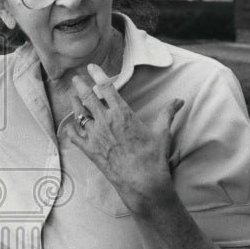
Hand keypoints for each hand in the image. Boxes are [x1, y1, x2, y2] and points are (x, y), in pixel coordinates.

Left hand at [63, 63, 183, 209]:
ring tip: (72, 96)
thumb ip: (168, 113)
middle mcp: (106, 121)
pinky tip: (69, 124)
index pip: (106, 88)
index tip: (91, 66)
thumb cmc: (153, 157)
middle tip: (75, 78)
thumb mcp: (162, 132)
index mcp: (122, 113)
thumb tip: (180, 101)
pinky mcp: (89, 150)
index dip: (97, 74)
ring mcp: (95, 136)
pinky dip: (70, 128)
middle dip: (80, 85)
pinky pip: (74, 135)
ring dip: (74, 103)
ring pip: (79, 114)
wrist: (142, 181)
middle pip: (88, 97)